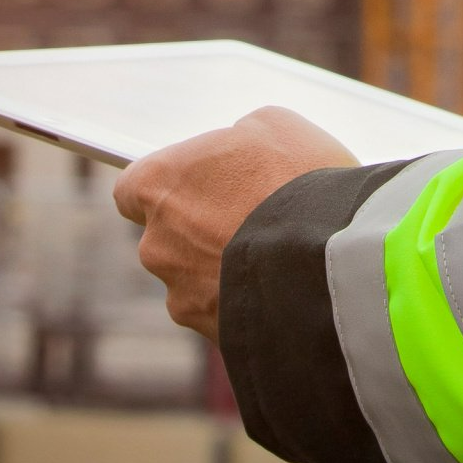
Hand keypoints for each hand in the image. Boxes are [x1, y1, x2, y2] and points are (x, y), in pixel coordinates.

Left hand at [112, 105, 356, 340]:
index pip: (132, 189)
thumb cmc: (298, 181)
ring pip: (196, 279)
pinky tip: (283, 282)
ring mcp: (183, 297)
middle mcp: (158, 245)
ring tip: (277, 252)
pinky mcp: (213, 336)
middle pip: (167, 236)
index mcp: (160, 185)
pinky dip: (247, 300)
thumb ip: (241, 135)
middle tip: (252, 214)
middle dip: (202, 228)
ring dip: (225, 267)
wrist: (331, 263)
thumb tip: (241, 150)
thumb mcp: (276, 126)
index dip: (166, 186)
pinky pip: (225, 311)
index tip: (195, 183)